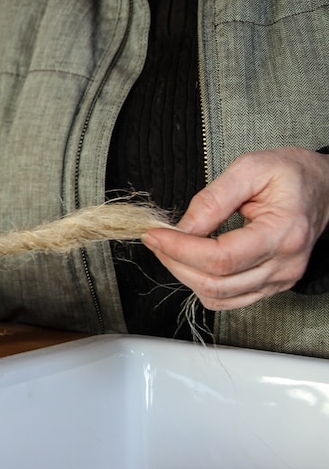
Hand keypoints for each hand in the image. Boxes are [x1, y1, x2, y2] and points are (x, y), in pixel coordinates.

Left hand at [142, 147, 328, 309]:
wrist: (323, 188)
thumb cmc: (291, 175)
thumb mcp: (251, 168)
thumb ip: (213, 198)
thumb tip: (183, 227)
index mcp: (284, 233)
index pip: (222, 258)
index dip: (181, 249)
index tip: (156, 235)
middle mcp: (284, 264)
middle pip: (216, 282)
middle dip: (175, 261)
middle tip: (156, 239)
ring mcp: (279, 280)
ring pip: (217, 296)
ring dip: (183, 275)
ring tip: (170, 248)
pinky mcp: (270, 286)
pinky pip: (226, 300)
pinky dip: (200, 285)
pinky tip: (189, 263)